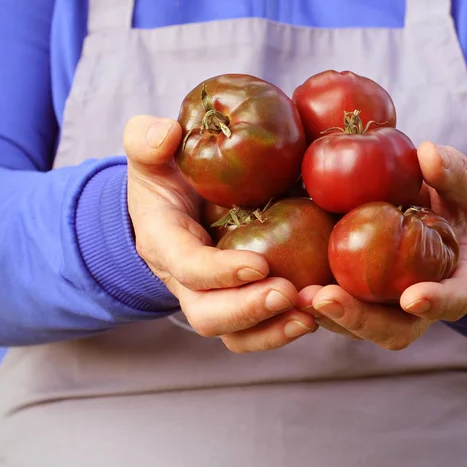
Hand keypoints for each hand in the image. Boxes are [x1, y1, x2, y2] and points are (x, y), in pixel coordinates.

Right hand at [124, 115, 316, 351]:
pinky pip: (259, 326)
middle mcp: (186, 280)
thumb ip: (146, 140)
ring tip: (313, 314)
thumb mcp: (150, 153)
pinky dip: (287, 325)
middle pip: (207, 315)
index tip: (258, 265)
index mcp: (165, 242)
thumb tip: (166, 134)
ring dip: (274, 329)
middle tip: (288, 294)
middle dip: (247, 311)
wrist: (176, 203)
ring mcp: (214, 294)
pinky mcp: (240, 296)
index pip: (186, 266)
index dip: (218, 272)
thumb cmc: (166, 177)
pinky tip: (320, 309)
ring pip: (236, 332)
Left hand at [299, 141, 466, 349]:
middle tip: (326, 300)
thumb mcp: (466, 183)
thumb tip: (428, 154)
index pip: (454, 299)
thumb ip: (453, 172)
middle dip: (360, 319)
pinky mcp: (359, 290)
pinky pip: (338, 304)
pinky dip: (313, 300)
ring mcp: (387, 301)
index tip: (413, 298)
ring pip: (361, 325)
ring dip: (328, 316)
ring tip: (297, 297)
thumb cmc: (459, 200)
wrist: (441, 213)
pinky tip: (285, 283)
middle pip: (395, 328)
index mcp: (457, 279)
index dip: (437, 303)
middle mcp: (420, 301)